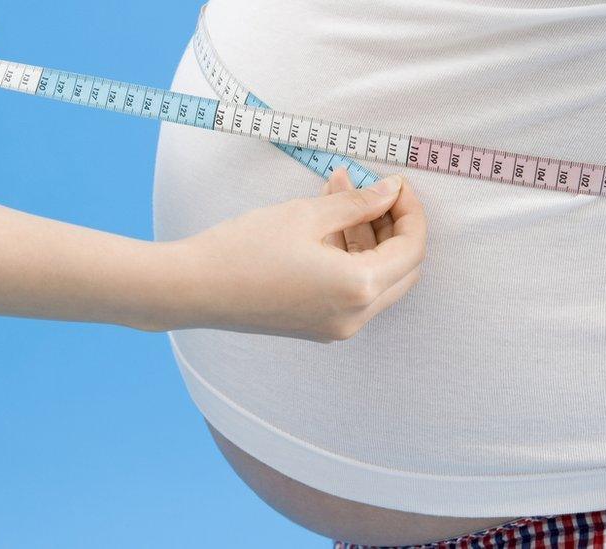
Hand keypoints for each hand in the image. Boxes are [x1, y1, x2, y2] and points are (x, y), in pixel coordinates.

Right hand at [172, 169, 426, 341]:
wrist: (194, 288)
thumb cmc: (243, 250)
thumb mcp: (306, 215)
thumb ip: (358, 203)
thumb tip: (392, 191)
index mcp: (358, 288)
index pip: (411, 247)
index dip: (411, 211)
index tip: (397, 185)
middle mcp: (355, 316)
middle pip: (403, 268)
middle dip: (395, 226)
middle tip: (377, 192)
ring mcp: (336, 326)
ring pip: (378, 279)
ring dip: (370, 238)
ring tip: (342, 194)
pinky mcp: (317, 326)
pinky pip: (352, 291)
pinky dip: (350, 258)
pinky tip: (328, 224)